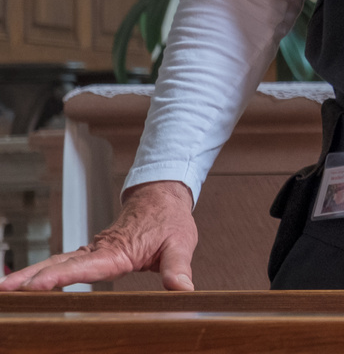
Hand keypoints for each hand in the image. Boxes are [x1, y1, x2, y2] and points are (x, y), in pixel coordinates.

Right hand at [0, 181, 196, 291]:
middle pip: (62, 265)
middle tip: (6, 290)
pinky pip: (64, 263)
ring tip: (6, 288)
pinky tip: (27, 283)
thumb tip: (182, 289)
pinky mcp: (93, 253)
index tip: (37, 286)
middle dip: (32, 277)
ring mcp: (94, 251)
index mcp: (119, 251)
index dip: (61, 277)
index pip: (87, 267)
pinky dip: (44, 272)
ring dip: (31, 275)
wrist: (163, 198)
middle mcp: (101, 250)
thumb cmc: (170, 220)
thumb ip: (178, 267)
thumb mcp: (181, 242)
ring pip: (58, 262)